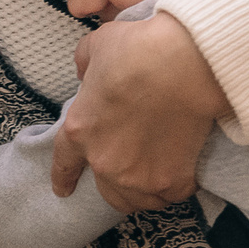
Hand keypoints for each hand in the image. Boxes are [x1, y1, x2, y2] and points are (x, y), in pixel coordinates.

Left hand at [50, 12, 228, 212]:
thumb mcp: (97, 45)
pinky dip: (177, 187)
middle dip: (114, 183)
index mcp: (80, 130)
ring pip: (138, 201)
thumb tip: (85, 70)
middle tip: (129, 170)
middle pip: (106, 191)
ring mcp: (140, 176)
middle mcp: (105, 161)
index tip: (63, 190)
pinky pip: (173, 195)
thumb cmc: (140, 50)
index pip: (65, 163)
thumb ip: (85, 63)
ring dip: (144, 191)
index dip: (64, 177)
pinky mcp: (174, 180)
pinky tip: (182, 173)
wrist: (185, 63)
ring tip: (155, 177)